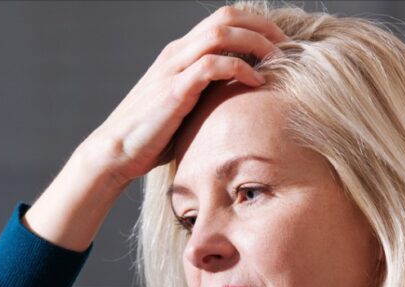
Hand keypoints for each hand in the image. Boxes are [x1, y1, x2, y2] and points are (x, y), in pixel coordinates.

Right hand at [88, 5, 286, 186]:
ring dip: (256, 41)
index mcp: (180, 54)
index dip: (256, 26)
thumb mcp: (184, 111)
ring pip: (222, 32)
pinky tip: (256, 82)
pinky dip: (240, 68)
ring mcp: (174, 68)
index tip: (280, 46)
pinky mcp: (174, 89)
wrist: (116, 152)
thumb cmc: (150, 138)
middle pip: (227, 16)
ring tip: (279, 59)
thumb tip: (239, 107)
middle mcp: (177, 52)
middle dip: (263, 26)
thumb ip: (207, 99)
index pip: (224, 21)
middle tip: (288, 46)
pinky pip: (213, 64)